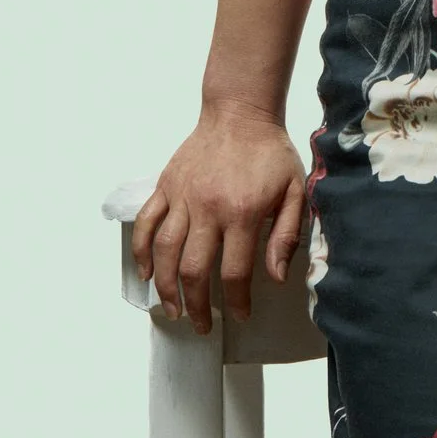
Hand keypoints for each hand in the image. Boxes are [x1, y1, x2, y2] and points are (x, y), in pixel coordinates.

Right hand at [129, 102, 309, 334]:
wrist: (240, 113)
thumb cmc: (271, 154)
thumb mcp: (294, 191)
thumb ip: (285, 235)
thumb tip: (276, 277)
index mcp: (242, 212)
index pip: (234, 272)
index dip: (237, 301)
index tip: (240, 316)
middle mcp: (208, 208)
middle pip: (193, 270)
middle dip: (197, 305)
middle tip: (203, 324)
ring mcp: (182, 197)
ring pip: (165, 252)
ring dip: (166, 287)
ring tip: (173, 310)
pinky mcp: (166, 186)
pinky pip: (147, 223)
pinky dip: (142, 251)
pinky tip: (146, 274)